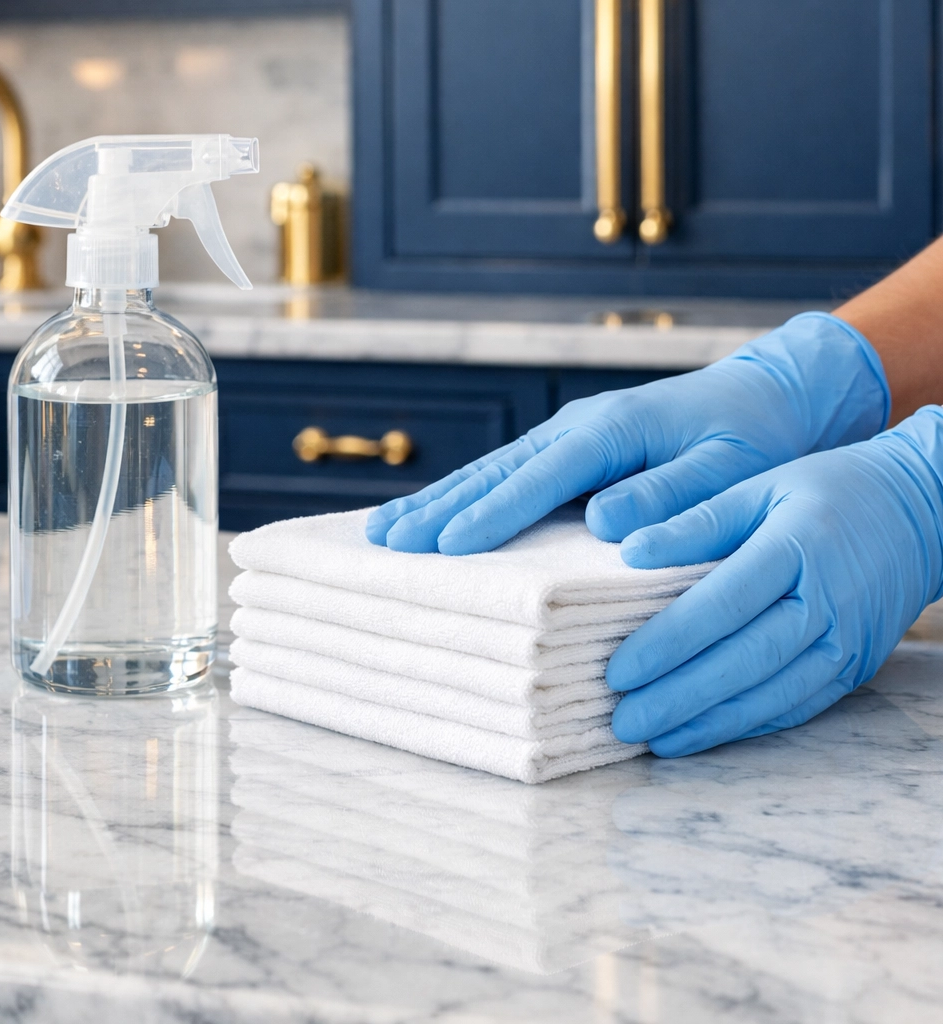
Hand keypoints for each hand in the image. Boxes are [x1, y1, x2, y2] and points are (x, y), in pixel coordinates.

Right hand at [366, 313, 888, 554]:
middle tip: (386, 543)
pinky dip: (464, 496)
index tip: (446, 546)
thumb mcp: (729, 467)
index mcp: (612, 431)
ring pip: (490, 471)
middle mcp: (578, 428)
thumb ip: (671, 493)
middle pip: (496, 471)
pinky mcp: (570, 450)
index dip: (492, 513)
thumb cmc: (752, 437)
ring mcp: (568, 436)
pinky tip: (434, 517)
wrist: (765, 395)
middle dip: (440, 508)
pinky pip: (506, 475)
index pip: (540, 477)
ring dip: (437, 501)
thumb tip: (604, 523)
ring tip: (383, 531)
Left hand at [607, 407, 942, 756]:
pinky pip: (797, 705)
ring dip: (707, 723)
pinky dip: (747, 725)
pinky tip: (702, 734)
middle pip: (743, 660)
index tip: (618, 670)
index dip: (668, 642)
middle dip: (677, 697)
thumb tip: (630, 550)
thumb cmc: (830, 490)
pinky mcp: (855, 667)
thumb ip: (698, 519)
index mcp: (797, 547)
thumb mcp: (763, 485)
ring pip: (770, 694)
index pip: (721, 604)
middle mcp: (826, 601)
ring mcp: (846, 641)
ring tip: (651, 738)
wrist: (927, 510)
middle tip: (621, 720)